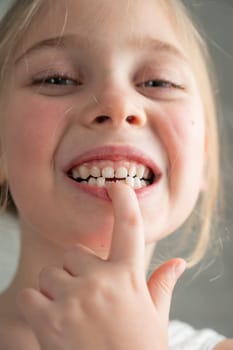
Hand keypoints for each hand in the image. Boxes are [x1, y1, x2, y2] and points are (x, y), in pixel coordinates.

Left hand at [17, 184, 185, 349]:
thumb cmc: (138, 349)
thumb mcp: (156, 316)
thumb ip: (162, 284)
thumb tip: (179, 263)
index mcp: (128, 276)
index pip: (130, 228)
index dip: (124, 202)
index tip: (117, 187)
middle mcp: (101, 281)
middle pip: (72, 255)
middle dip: (75, 271)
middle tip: (85, 297)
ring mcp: (74, 299)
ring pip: (50, 273)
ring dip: (55, 289)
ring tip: (70, 314)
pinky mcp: (49, 320)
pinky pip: (29, 295)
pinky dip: (35, 306)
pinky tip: (51, 322)